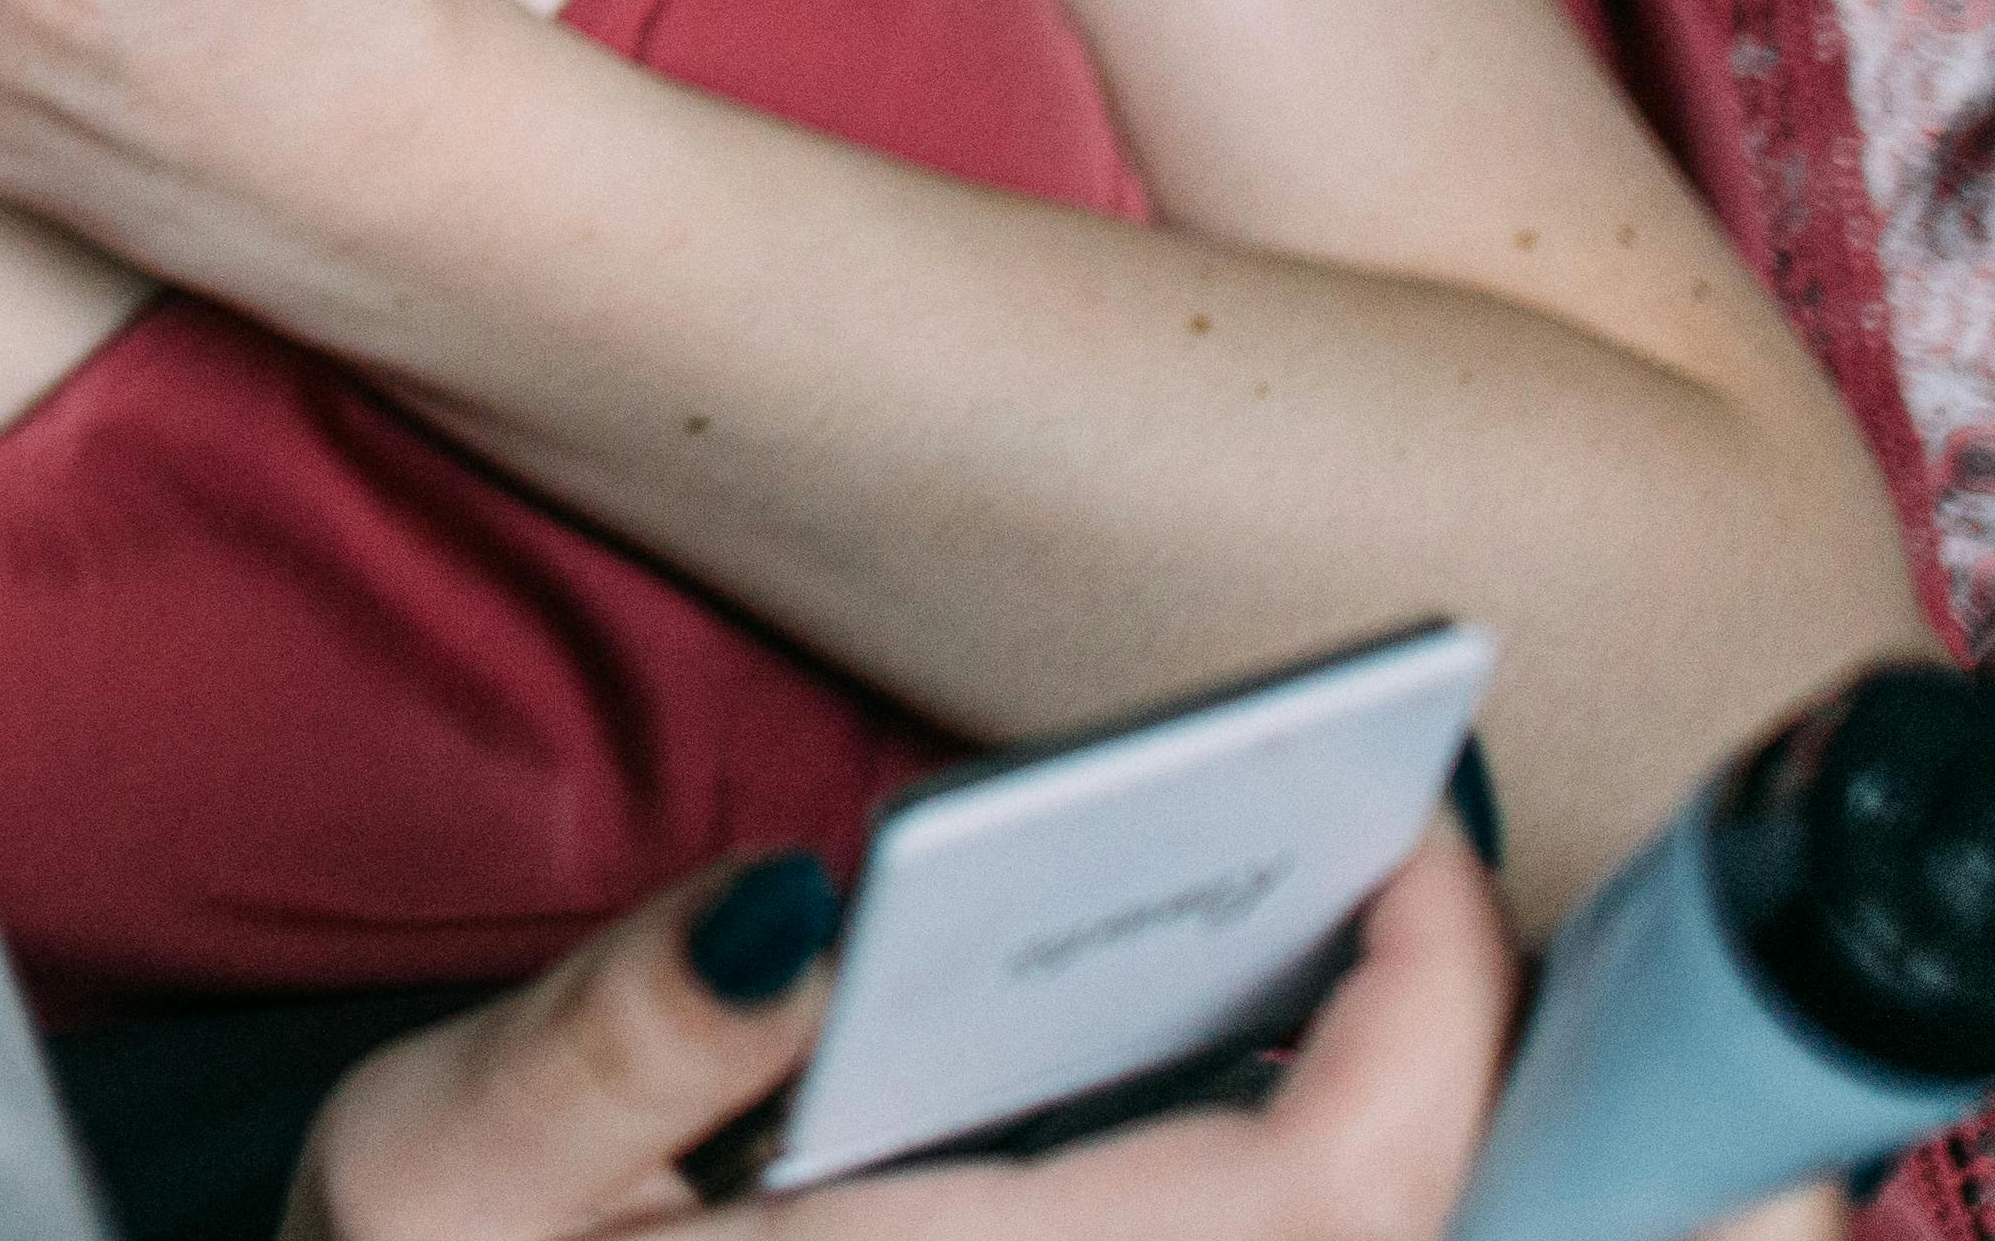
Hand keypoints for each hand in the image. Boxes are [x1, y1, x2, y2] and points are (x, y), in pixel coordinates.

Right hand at [296, 831, 1545, 1240]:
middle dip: (1544, 1092)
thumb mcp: (450, 1173)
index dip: (1430, 1001)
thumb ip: (626, 1040)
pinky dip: (1353, 1177)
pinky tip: (1315, 1059)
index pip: (1331, 1181)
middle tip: (1485, 883)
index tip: (1403, 814)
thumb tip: (806, 910)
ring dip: (1465, 1144)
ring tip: (1449, 957)